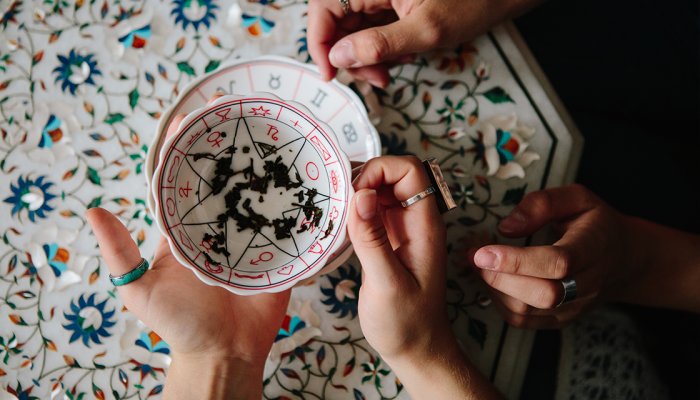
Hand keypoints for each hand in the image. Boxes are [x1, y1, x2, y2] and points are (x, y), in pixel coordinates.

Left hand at [86, 105, 290, 398]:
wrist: (223, 353)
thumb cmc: (178, 323)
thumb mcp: (141, 288)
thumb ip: (120, 252)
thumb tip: (91, 211)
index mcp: (184, 228)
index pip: (183, 179)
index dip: (185, 147)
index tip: (191, 116)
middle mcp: (217, 225)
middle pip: (223, 177)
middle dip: (230, 144)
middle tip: (239, 111)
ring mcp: (249, 236)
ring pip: (256, 192)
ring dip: (263, 164)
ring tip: (274, 132)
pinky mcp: (276, 251)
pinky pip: (286, 221)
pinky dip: (294, 201)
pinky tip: (302, 174)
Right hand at [307, 0, 537, 86]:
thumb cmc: (472, 3)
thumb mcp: (426, 30)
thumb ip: (379, 45)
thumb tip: (340, 59)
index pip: (323, 8)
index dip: (320, 42)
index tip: (330, 73)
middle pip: (336, 21)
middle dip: (350, 55)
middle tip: (377, 79)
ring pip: (353, 28)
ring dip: (365, 56)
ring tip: (392, 70)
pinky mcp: (391, 2)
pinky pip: (371, 27)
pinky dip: (379, 48)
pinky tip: (400, 57)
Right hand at [348, 156, 500, 398]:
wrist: (416, 348)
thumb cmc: (406, 323)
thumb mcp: (386, 284)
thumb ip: (372, 239)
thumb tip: (359, 194)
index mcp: (424, 225)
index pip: (410, 171)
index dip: (380, 171)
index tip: (354, 195)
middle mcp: (415, 221)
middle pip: (394, 175)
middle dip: (364, 178)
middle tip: (340, 204)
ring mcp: (402, 229)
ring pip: (381, 190)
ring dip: (357, 194)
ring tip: (335, 213)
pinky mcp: (388, 239)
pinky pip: (372, 211)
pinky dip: (354, 211)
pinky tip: (338, 226)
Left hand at [472, 184, 699, 326]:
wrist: (624, 259)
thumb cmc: (595, 223)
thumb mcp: (577, 197)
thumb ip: (542, 204)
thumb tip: (505, 228)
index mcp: (594, 247)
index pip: (558, 262)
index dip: (517, 261)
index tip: (483, 252)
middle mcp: (588, 283)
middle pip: (543, 294)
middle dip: (500, 278)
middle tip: (474, 256)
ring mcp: (575, 307)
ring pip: (528, 311)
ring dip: (494, 289)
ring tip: (480, 264)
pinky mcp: (560, 320)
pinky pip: (523, 320)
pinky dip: (499, 302)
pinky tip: (492, 279)